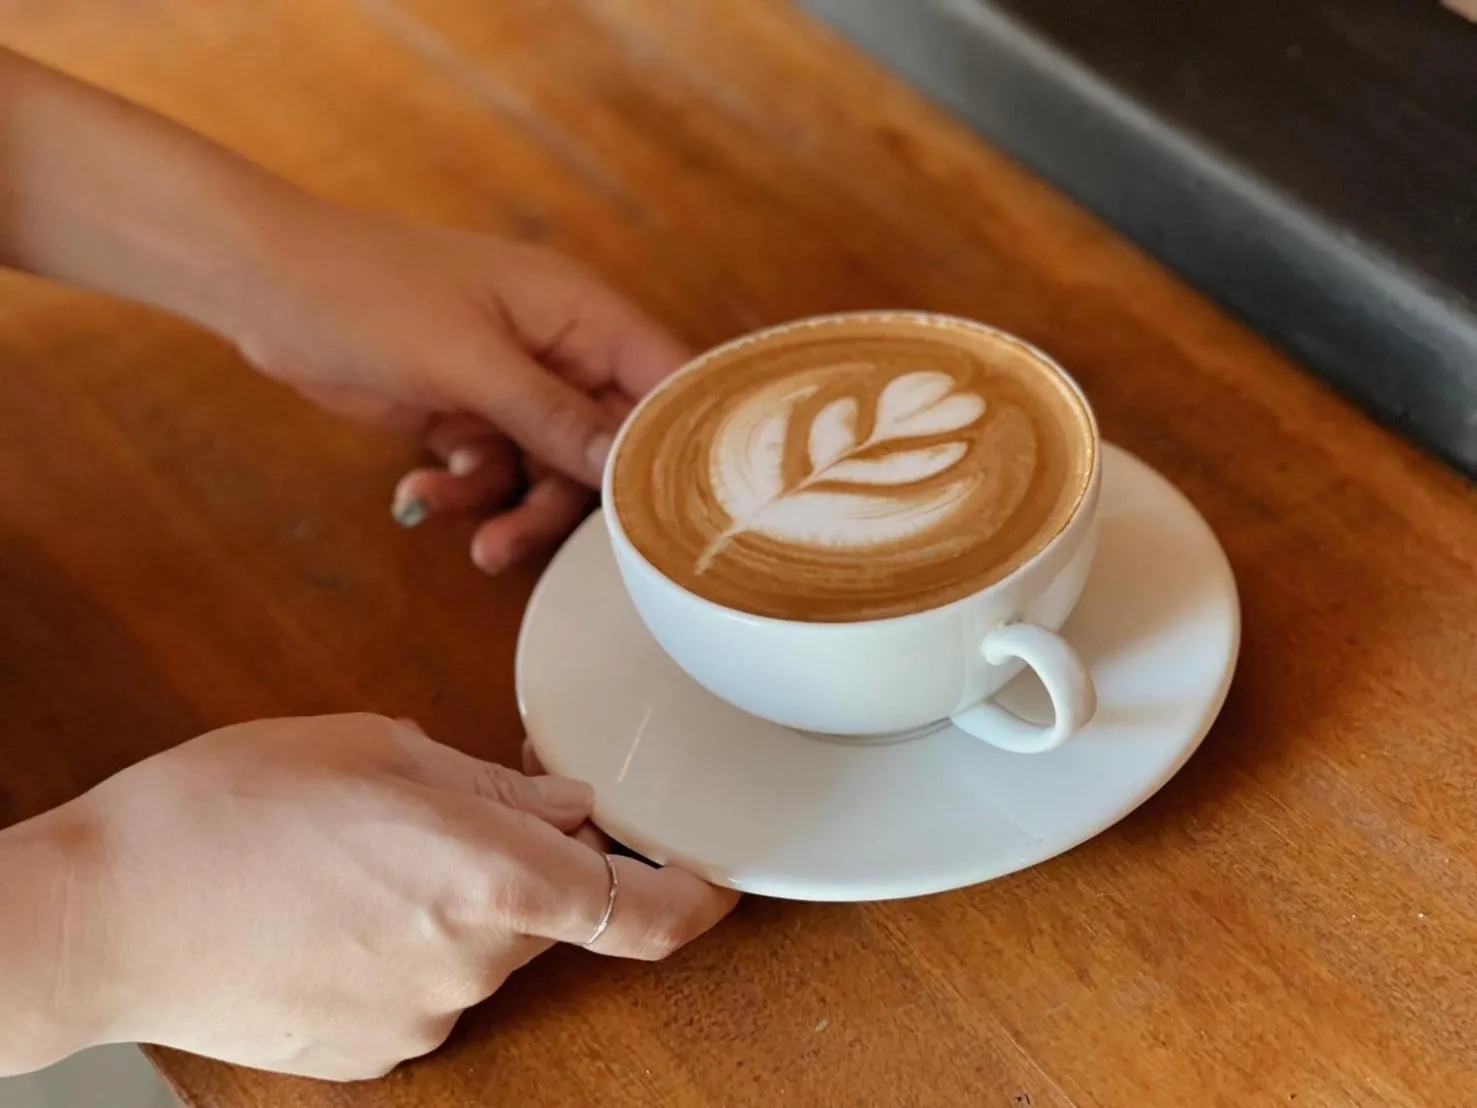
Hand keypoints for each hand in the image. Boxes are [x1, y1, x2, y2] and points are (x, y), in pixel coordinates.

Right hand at [64, 714, 736, 1080]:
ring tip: (351, 859)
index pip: (641, 913)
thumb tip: (570, 808)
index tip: (717, 880)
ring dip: (448, 902)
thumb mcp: (374, 750)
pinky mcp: (369, 1055)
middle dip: (516, 864)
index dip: (696, 900)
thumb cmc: (226, 810)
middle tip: (432, 815)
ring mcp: (420, 1020)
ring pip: (479, 948)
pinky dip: (402, 946)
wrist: (101, 915)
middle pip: (544, 913)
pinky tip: (327, 911)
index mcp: (491, 876)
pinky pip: (422, 989)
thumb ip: (494, 786)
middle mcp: (473, 964)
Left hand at [234, 204, 689, 571]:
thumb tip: (625, 461)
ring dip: (515, 510)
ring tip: (481, 545)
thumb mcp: (469, 362)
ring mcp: (514, 384)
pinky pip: (496, 471)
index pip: (666, 379)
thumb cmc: (368, 292)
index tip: (681, 508)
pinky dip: (466, 491)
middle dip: (574, 499)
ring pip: (550, 470)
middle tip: (543, 539)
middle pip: (609, 443)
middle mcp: (560, 350)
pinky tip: (418, 497)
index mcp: (580, 312)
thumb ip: (552, 415)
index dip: (680, 441)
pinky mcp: (470, 413)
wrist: (264, 287)